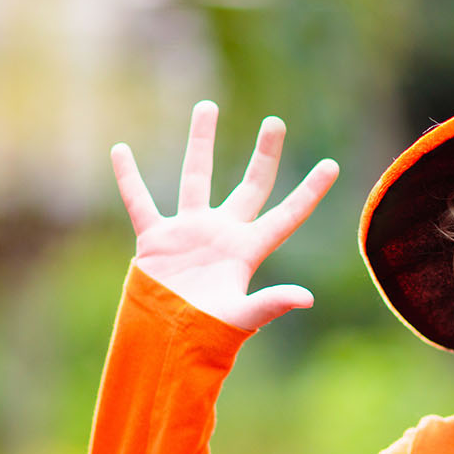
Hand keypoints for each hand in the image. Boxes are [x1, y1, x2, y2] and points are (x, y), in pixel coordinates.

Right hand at [113, 101, 338, 330]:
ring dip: (201, 142)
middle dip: (264, 155)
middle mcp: (222, 234)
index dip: (309, 192)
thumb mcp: (242, 318)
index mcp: (248, 251)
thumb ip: (271, 304)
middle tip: (275, 122)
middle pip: (250, 186)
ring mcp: (189, 232)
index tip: (332, 166)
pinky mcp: (155, 239)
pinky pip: (139, 201)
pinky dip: (128, 178)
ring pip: (196, 177)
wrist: (164, 346)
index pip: (286, 215)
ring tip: (208, 106)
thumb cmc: (207, 338)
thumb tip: (306, 298)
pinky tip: (120, 150)